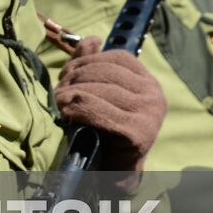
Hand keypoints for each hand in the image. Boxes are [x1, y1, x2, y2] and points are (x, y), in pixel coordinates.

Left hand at [54, 37, 166, 185]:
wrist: (112, 172)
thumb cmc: (103, 130)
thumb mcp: (99, 92)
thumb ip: (93, 65)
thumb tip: (91, 40)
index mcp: (148, 82)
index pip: (115, 57)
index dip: (85, 62)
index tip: (68, 76)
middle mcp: (154, 96)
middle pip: (102, 72)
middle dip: (73, 79)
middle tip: (58, 93)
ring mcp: (148, 115)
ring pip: (95, 90)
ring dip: (69, 95)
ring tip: (60, 104)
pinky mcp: (137, 133)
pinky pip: (95, 109)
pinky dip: (75, 109)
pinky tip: (66, 113)